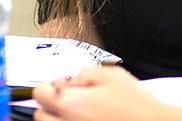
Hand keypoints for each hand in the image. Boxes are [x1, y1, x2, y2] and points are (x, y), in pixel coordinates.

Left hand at [33, 66, 175, 120]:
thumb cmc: (134, 103)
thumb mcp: (113, 75)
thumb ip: (86, 72)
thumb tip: (71, 79)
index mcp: (69, 103)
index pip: (40, 93)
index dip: (49, 85)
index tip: (61, 84)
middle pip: (41, 114)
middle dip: (51, 103)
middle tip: (72, 97)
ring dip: (58, 117)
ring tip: (80, 110)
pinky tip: (88, 118)